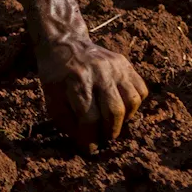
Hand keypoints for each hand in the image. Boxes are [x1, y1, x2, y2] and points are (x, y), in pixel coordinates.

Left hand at [38, 36, 147, 151]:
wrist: (65, 43)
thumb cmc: (56, 75)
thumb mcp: (51, 98)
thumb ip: (66, 122)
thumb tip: (86, 142)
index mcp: (76, 81)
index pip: (89, 118)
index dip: (90, 138)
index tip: (89, 148)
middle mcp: (98, 71)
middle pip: (114, 111)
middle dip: (109, 132)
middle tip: (102, 138)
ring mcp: (115, 66)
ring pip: (132, 101)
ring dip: (124, 120)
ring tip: (112, 123)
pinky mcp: (125, 63)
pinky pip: (140, 89)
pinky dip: (134, 104)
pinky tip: (121, 107)